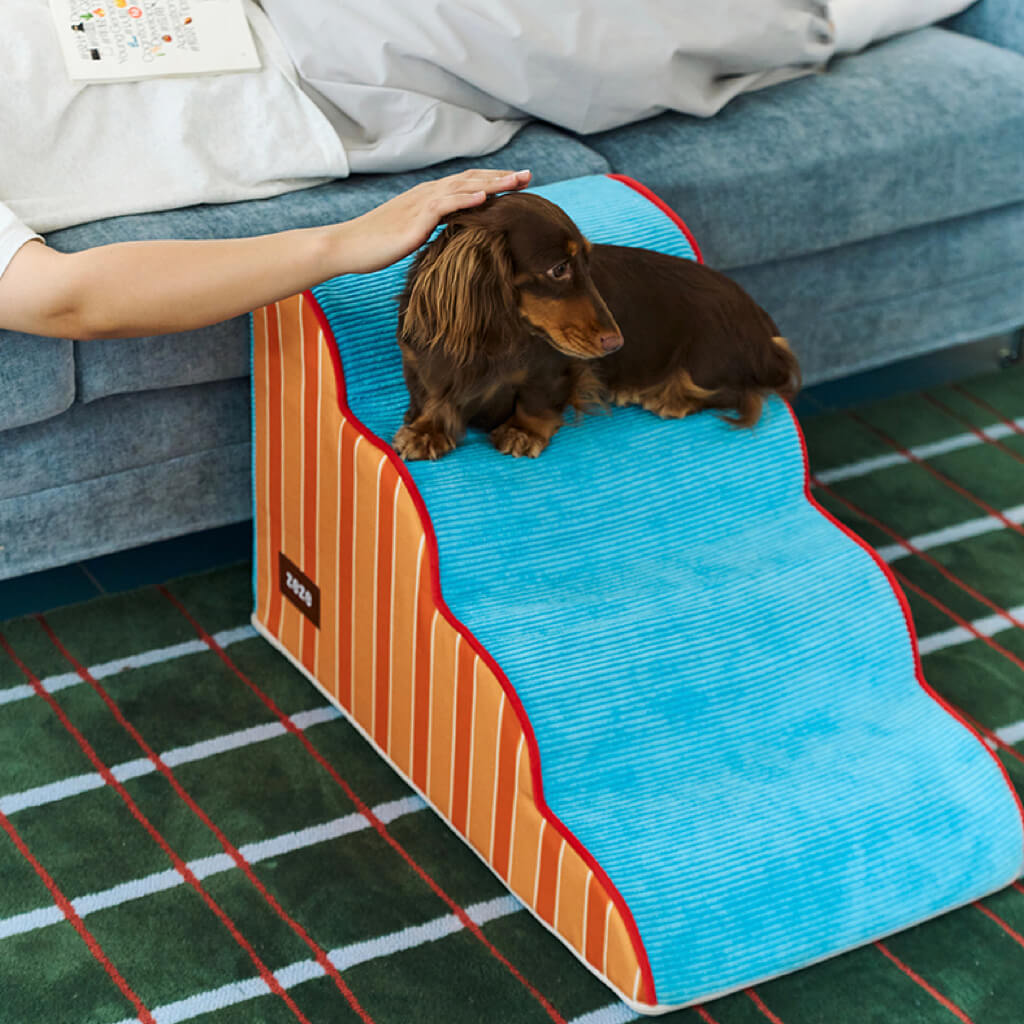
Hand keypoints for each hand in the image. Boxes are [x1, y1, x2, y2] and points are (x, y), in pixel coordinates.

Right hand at [337, 168, 531, 274]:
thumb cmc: (375, 246)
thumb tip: (449, 239)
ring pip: (463, 187)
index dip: (493, 182)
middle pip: (471, 180)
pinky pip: (445, 204)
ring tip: (518, 182)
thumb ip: (431, 232)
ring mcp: (421, 204)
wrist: (347, 246)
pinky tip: (486, 197)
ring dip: (493, 183)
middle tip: (529, 176)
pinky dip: (467, 199)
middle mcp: (426, 194)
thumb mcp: (411, 237)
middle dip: (501, 177)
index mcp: (427, 198)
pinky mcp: (415, 219)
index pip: (466, 185)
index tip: (518, 184)